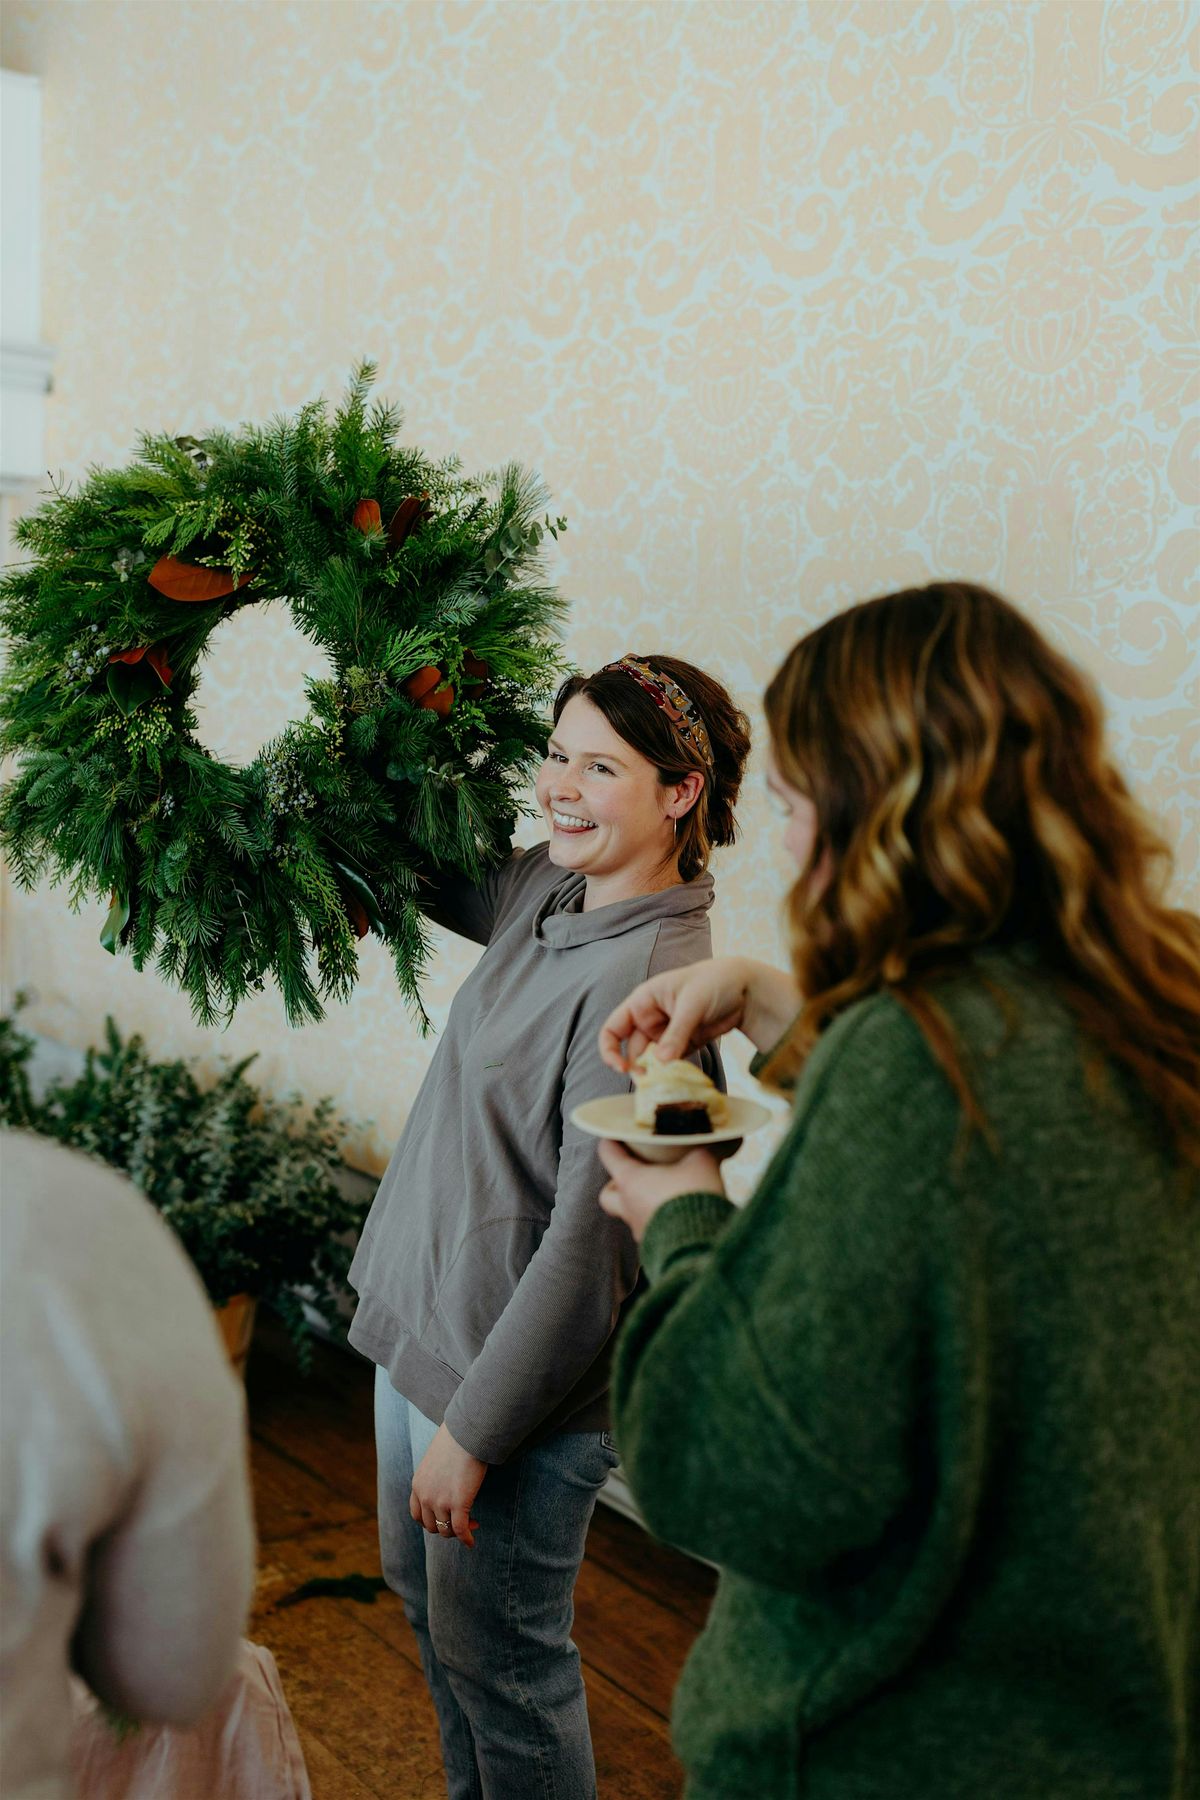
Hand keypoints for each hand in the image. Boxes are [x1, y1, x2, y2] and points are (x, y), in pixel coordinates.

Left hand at [409, 1423, 486, 1547]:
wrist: (466, 1433)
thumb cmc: (456, 1441)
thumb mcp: (436, 1459)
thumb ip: (436, 1475)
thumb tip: (447, 1480)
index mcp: (418, 1485)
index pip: (417, 1515)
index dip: (430, 1521)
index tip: (444, 1518)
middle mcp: (425, 1496)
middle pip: (431, 1526)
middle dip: (445, 1527)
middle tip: (461, 1521)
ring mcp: (440, 1501)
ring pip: (446, 1530)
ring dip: (458, 1532)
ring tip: (472, 1524)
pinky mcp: (457, 1503)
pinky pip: (460, 1530)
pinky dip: (466, 1539)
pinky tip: (471, 1541)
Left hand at [597, 1139, 726, 1243]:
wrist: (701, 1241)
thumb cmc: (692, 1196)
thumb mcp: (701, 1163)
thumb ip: (699, 1152)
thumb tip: (708, 1145)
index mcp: (630, 1180)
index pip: (608, 1155)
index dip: (611, 1142)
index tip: (614, 1137)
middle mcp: (628, 1206)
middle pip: (607, 1195)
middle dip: (617, 1184)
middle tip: (635, 1175)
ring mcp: (639, 1229)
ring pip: (629, 1215)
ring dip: (641, 1204)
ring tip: (663, 1195)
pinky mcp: (654, 1248)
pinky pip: (650, 1231)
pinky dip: (659, 1222)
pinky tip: (678, 1216)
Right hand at [599, 957, 752, 1070]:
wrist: (746, 987)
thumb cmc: (714, 982)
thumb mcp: (692, 1004)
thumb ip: (676, 1033)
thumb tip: (660, 1063)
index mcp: (643, 1002)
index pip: (613, 1028)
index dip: (610, 1049)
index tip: (621, 1067)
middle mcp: (650, 1019)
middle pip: (632, 1050)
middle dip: (637, 1068)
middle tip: (649, 1083)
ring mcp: (667, 1033)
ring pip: (652, 1060)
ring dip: (655, 1073)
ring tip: (664, 1086)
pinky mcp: (684, 1045)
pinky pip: (671, 1064)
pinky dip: (672, 1074)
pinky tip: (678, 1083)